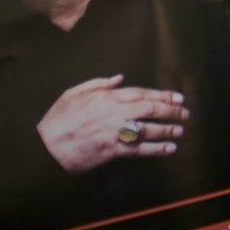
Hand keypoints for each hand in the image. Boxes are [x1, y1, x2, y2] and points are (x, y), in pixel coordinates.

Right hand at [37, 75, 186, 173]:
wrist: (45, 146)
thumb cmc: (58, 119)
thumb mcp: (74, 93)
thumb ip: (98, 84)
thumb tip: (119, 78)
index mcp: (106, 97)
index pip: (141, 93)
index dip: (162, 95)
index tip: (178, 97)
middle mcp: (114, 112)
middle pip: (150, 108)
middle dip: (170, 110)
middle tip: (184, 113)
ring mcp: (114, 132)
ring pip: (148, 128)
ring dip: (167, 129)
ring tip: (180, 130)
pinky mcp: (112, 150)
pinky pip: (139, 149)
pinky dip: (156, 149)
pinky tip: (169, 149)